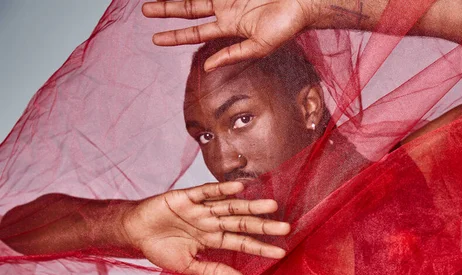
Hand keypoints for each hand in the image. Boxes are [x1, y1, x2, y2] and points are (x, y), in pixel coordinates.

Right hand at [121, 181, 289, 274]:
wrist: (134, 231)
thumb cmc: (160, 248)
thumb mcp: (188, 265)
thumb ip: (214, 271)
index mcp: (213, 238)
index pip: (242, 242)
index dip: (261, 247)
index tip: (282, 252)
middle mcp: (211, 221)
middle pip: (242, 223)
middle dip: (263, 225)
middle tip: (287, 227)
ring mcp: (201, 208)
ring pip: (230, 206)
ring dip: (250, 206)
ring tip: (271, 205)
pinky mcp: (186, 197)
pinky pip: (206, 192)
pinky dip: (222, 190)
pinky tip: (239, 188)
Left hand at [141, 0, 316, 70]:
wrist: (301, 3)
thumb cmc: (285, 27)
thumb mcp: (258, 47)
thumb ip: (233, 55)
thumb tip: (207, 66)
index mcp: (229, 28)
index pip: (196, 33)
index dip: (174, 36)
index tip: (154, 39)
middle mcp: (225, 10)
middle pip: (188, 10)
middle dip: (166, 11)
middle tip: (144, 11)